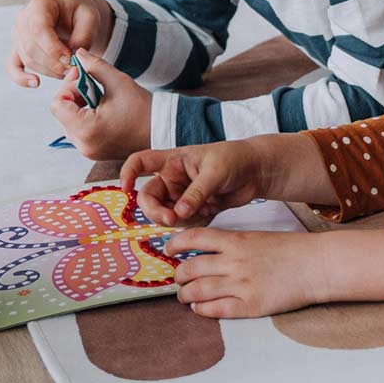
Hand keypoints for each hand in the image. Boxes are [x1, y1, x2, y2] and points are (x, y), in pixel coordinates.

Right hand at [6, 0, 112, 87]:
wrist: (77, 19)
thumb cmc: (82, 15)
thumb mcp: (90, 19)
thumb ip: (83, 37)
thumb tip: (72, 57)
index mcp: (40, 5)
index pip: (38, 29)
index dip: (52, 48)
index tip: (70, 59)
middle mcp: (24, 18)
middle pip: (31, 47)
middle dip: (53, 63)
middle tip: (73, 69)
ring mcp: (18, 35)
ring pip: (27, 59)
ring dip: (48, 70)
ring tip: (68, 73)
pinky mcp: (18, 50)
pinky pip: (13, 66)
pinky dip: (21, 78)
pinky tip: (36, 83)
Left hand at [47, 49, 151, 158]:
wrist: (163, 131)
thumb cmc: (143, 109)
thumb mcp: (118, 82)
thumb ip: (95, 66)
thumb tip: (78, 54)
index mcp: (86, 130)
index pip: (57, 105)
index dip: (67, 86)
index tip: (84, 77)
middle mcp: (83, 145)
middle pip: (60, 113)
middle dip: (72, 94)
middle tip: (91, 82)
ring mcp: (87, 151)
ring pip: (68, 121)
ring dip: (78, 104)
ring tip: (98, 95)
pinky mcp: (93, 151)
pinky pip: (78, 130)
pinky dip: (84, 116)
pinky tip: (101, 107)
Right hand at [120, 139, 274, 226]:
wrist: (257, 171)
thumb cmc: (235, 159)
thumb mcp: (215, 173)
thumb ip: (196, 193)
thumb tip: (178, 213)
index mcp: (172, 161)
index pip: (140, 162)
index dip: (127, 173)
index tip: (126, 188)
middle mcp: (172, 179)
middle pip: (149, 198)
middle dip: (157, 212)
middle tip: (172, 219)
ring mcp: (182, 196)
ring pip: (167, 215)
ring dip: (182, 218)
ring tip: (205, 208)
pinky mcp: (194, 210)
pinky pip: (185, 223)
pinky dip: (196, 222)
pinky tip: (212, 210)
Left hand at [168, 228, 330, 317]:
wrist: (318, 264)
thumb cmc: (292, 250)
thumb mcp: (258, 237)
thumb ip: (233, 245)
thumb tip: (210, 253)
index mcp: (236, 240)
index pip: (194, 237)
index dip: (175, 243)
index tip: (168, 250)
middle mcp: (234, 261)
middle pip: (191, 268)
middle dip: (179, 276)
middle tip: (178, 280)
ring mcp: (242, 284)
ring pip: (199, 290)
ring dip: (185, 295)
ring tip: (184, 297)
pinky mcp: (251, 305)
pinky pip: (217, 309)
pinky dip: (202, 309)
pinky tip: (200, 308)